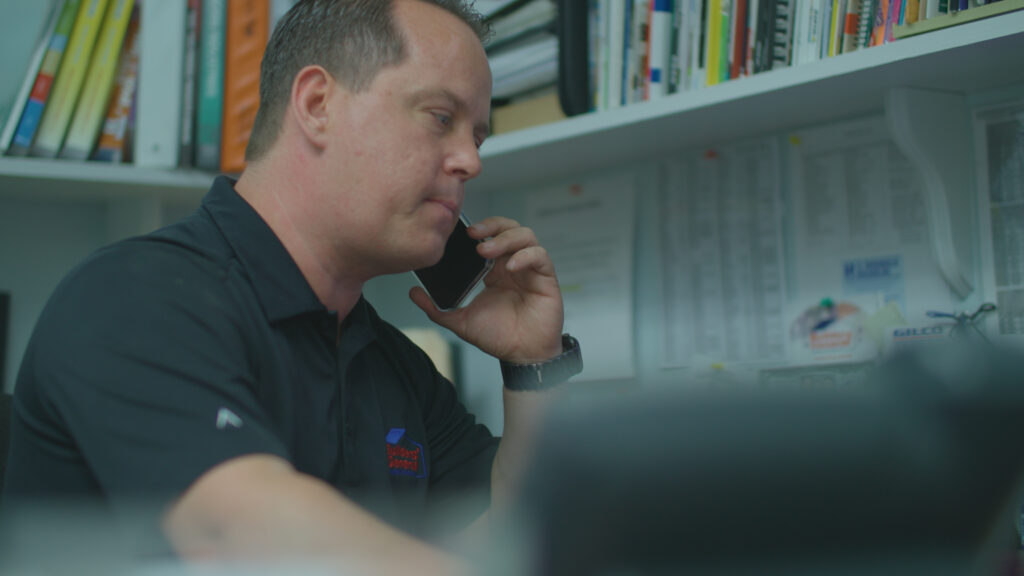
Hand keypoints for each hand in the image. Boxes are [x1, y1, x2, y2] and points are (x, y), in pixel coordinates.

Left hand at [410, 217, 563, 362]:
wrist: (521, 356)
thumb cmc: (498, 338)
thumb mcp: (460, 321)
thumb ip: (436, 308)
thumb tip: (413, 292)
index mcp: (495, 270)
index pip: (490, 236)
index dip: (480, 228)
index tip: (461, 232)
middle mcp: (513, 265)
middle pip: (509, 228)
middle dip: (492, 226)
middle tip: (474, 236)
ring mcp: (531, 270)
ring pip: (526, 236)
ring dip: (506, 238)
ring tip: (487, 251)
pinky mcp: (546, 278)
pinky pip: (540, 256)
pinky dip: (525, 256)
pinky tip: (510, 267)